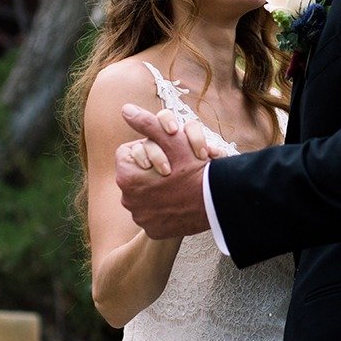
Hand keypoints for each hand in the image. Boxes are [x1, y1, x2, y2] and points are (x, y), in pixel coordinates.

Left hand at [115, 105, 211, 239]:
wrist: (215, 202)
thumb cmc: (194, 168)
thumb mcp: (171, 140)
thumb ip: (146, 123)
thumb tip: (125, 109)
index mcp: (126, 177)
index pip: (126, 155)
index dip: (144, 150)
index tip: (162, 153)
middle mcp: (128, 200)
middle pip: (135, 177)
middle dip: (150, 171)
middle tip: (173, 168)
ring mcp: (140, 218)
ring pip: (144, 197)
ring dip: (156, 190)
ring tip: (177, 185)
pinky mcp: (153, 231)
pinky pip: (154, 216)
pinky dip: (164, 210)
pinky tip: (179, 203)